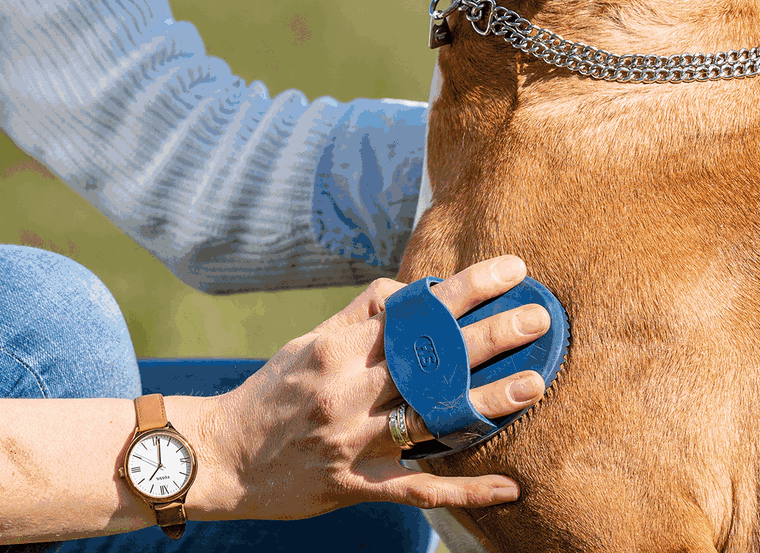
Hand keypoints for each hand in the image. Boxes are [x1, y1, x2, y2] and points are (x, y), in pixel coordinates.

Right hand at [174, 255, 546, 518]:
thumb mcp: (307, 342)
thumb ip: (359, 318)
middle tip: (539, 318)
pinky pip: (420, 487)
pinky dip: (467, 488)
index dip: (465, 287)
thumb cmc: (270, 391)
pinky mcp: (356, 488)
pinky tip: (509, 485)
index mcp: (337, 348)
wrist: (220, 457)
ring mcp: (354, 443)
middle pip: (431, 359)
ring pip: (433, 419)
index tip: (508, 270)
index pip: (415, 309)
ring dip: (488, 402)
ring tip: (535, 385)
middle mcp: (348, 391)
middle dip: (490, 335)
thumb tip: (410, 291)